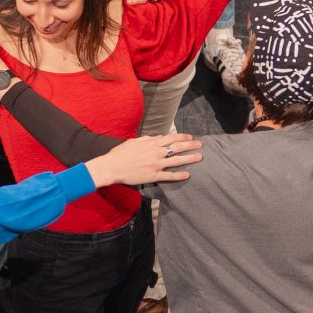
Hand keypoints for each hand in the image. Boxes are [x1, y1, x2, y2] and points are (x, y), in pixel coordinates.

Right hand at [85, 132, 203, 189]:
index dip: (182, 136)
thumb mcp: (133, 141)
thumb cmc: (120, 153)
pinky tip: (187, 174)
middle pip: (177, 147)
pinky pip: (169, 176)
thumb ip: (147, 139)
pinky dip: (179, 175)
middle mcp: (156, 153)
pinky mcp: (153, 176)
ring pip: (176, 160)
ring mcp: (155, 165)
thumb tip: (158, 137)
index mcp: (151, 143)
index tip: (190, 136)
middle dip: (190, 145)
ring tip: (199, 157)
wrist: (112, 166)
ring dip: (189, 158)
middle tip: (200, 145)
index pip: (170, 138)